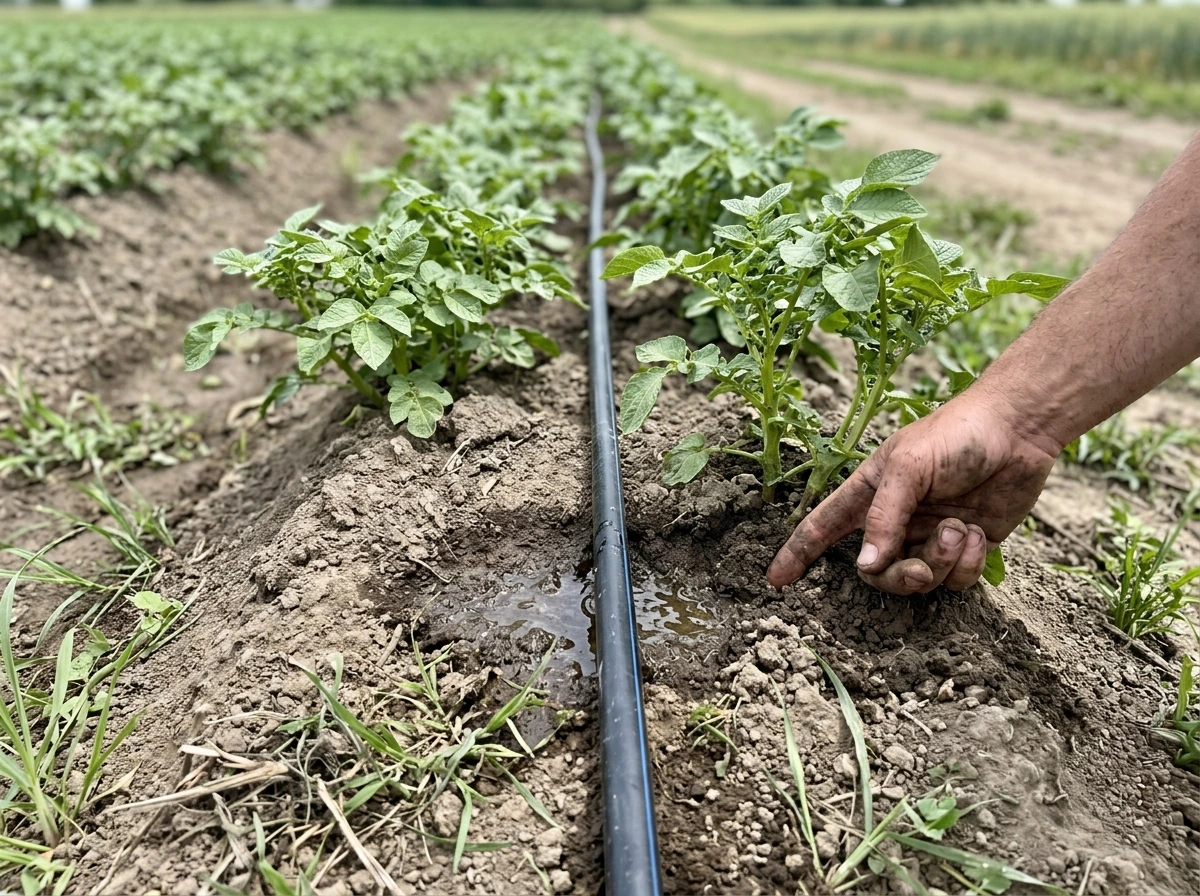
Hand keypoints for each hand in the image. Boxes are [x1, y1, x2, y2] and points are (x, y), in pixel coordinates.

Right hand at [766, 388, 1060, 594]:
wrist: (1020, 431)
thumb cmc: (956, 436)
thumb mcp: (908, 468)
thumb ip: (883, 518)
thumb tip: (865, 564)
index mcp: (870, 492)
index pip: (822, 528)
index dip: (797, 554)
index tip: (776, 582)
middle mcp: (896, 518)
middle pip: (874, 570)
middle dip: (896, 577)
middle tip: (918, 570)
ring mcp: (930, 535)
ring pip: (919, 580)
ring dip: (940, 562)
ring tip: (959, 529)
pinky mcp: (966, 547)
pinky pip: (955, 581)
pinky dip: (966, 564)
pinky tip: (977, 534)